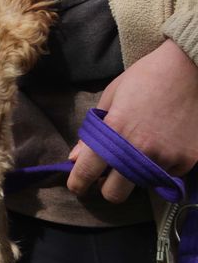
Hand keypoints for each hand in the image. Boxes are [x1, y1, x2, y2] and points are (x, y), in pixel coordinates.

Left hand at [67, 38, 197, 202]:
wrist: (188, 68)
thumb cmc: (143, 80)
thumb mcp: (110, 99)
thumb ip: (92, 133)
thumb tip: (75, 159)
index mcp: (114, 132)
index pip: (86, 172)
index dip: (77, 183)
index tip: (77, 186)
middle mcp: (139, 150)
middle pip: (114, 194)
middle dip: (108, 187)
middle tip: (110, 174)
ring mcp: (166, 157)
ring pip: (141, 184)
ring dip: (136, 175)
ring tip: (141, 150)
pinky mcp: (188, 160)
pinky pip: (167, 176)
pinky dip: (161, 167)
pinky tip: (164, 144)